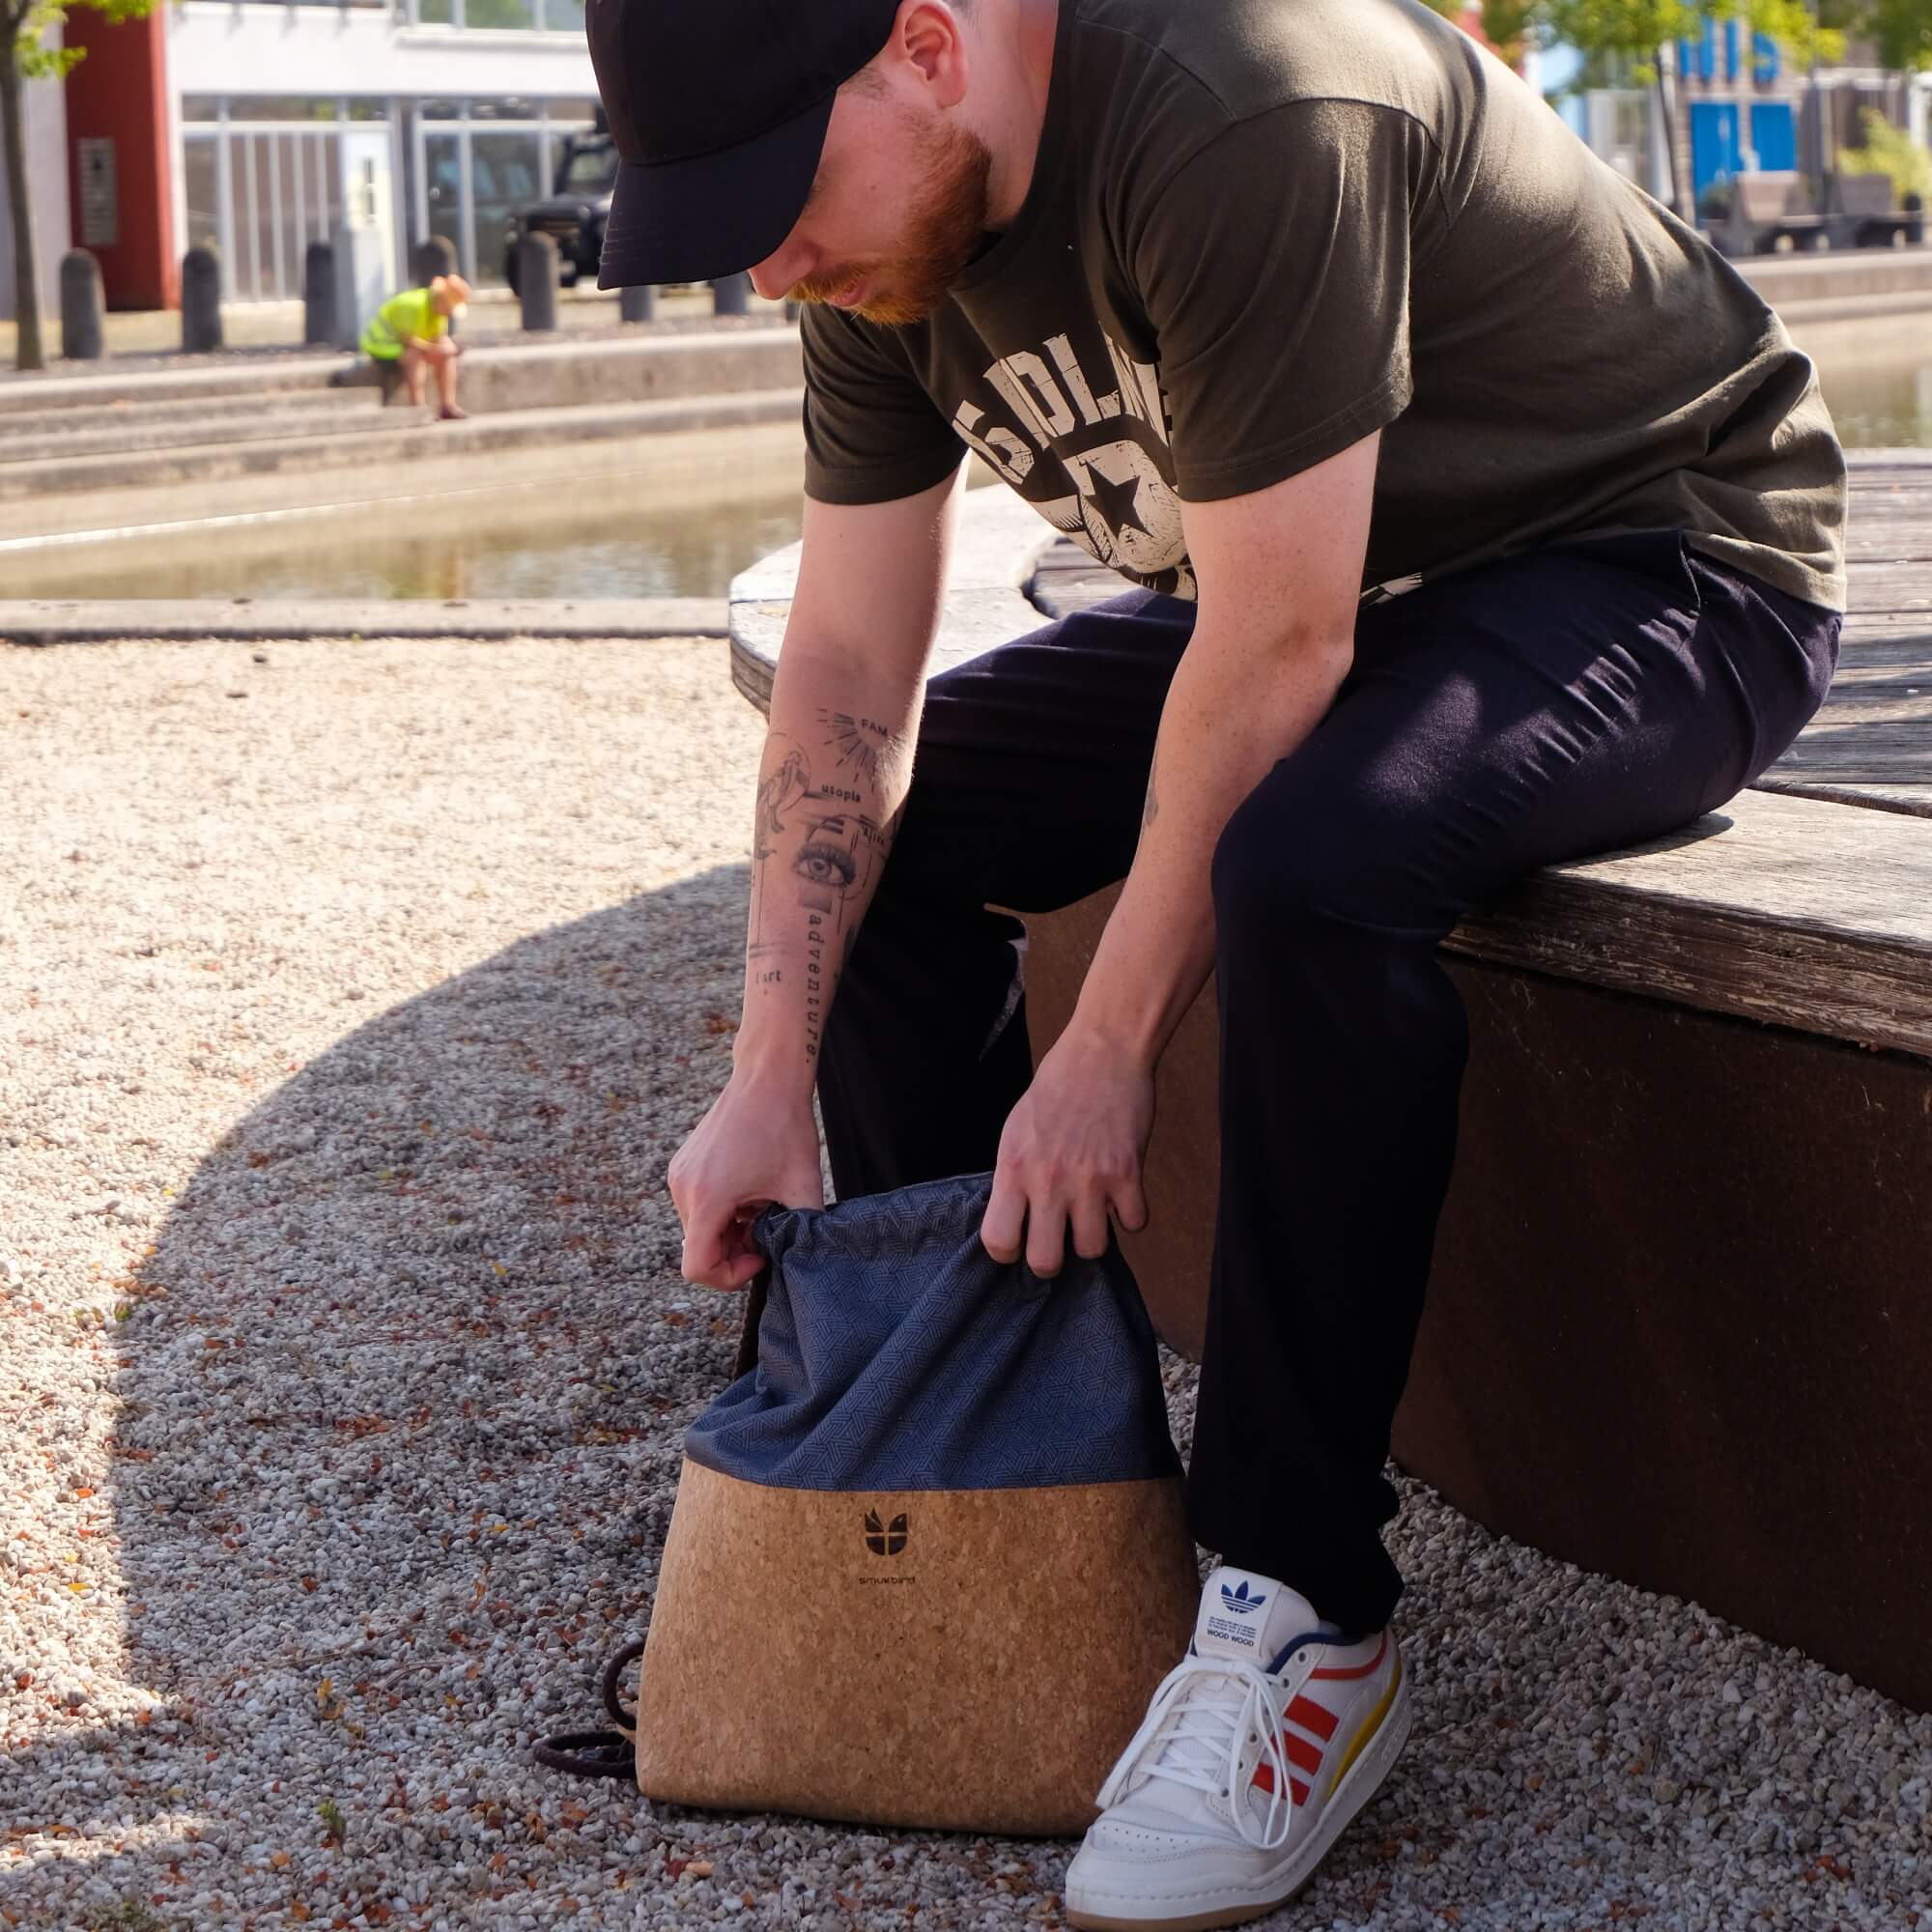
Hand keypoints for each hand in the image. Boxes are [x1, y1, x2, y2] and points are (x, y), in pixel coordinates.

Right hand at [667, 1068, 822, 1289]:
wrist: (767, 1077)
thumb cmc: (785, 1126)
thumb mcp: (803, 1185)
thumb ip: (802, 1230)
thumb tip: (806, 1261)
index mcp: (707, 1197)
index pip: (697, 1268)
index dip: (730, 1276)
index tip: (761, 1253)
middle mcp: (683, 1188)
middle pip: (699, 1249)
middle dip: (735, 1250)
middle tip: (770, 1227)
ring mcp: (679, 1175)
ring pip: (699, 1228)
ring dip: (731, 1229)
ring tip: (762, 1203)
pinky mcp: (683, 1165)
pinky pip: (698, 1206)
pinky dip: (723, 1210)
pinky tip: (751, 1189)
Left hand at [982, 1024, 1152, 1275]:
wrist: (1103, 1052)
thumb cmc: (1056, 1087)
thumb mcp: (1016, 1129)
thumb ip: (1014, 1175)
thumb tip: (1015, 1217)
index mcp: (1014, 1168)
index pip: (998, 1240)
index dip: (1008, 1251)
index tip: (1019, 1241)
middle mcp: (1048, 1180)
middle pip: (1045, 1261)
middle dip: (1052, 1260)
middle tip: (1059, 1239)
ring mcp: (1091, 1180)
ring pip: (1092, 1249)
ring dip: (1093, 1236)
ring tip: (1092, 1214)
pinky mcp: (1128, 1173)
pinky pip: (1134, 1224)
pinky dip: (1131, 1215)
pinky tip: (1122, 1194)